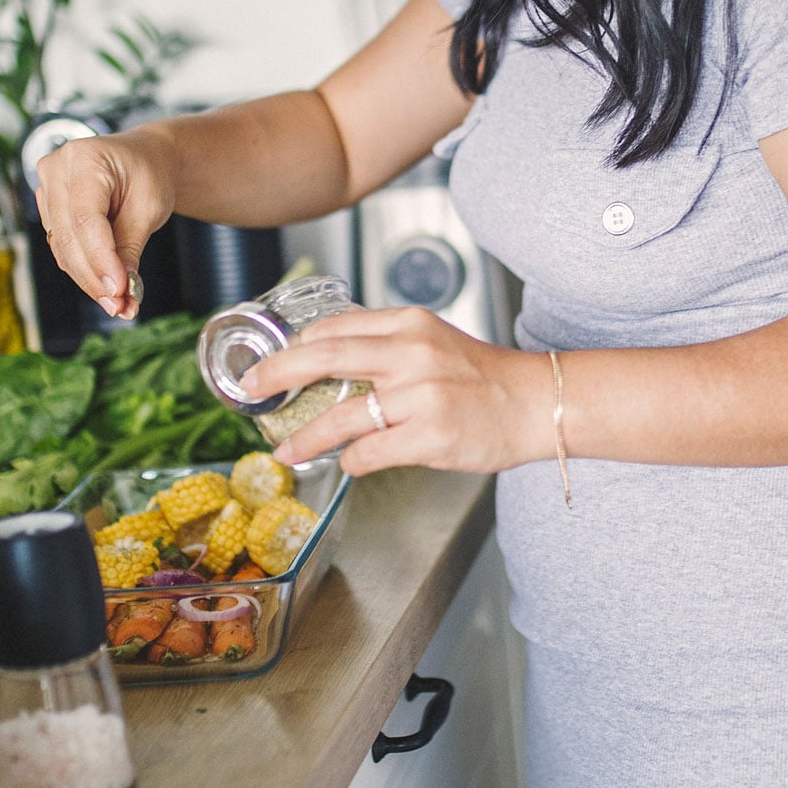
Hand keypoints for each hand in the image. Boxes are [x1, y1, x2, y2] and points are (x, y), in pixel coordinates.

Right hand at [33, 126, 177, 319]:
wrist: (143, 158)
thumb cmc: (149, 174)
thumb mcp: (149, 208)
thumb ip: (130, 248)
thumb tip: (121, 292)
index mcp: (84, 158)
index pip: (86, 220)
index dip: (101, 260)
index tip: (120, 290)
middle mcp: (57, 170)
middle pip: (68, 238)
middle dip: (95, 278)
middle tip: (120, 306)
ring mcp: (47, 189)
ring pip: (62, 249)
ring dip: (89, 280)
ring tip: (119, 304)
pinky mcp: (48, 209)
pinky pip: (62, 247)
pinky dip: (84, 270)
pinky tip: (107, 288)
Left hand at [243, 307, 551, 476]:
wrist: (536, 402)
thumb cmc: (482, 377)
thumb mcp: (431, 341)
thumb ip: (384, 345)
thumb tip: (326, 360)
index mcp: (407, 324)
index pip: (334, 327)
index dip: (293, 346)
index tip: (269, 363)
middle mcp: (411, 353)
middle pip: (325, 357)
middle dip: (278, 374)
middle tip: (251, 390)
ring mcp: (421, 396)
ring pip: (341, 415)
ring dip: (305, 437)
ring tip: (285, 450)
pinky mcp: (431, 435)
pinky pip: (370, 452)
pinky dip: (351, 460)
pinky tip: (348, 463)